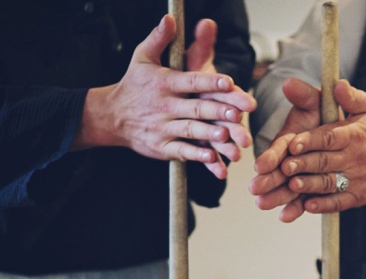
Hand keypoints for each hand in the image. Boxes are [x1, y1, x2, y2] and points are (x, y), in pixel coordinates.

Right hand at [72, 14, 254, 178]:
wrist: (111, 115)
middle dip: (217, 111)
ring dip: (208, 134)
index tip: (229, 82)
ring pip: (190, 130)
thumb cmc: (134, 83)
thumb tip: (170, 18)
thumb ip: (159, 39)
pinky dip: (196, 155)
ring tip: (226, 135)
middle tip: (238, 113)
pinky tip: (212, 157)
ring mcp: (163, 127)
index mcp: (165, 82)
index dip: (210, 83)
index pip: (191, 81)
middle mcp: (165, 105)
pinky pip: (181, 152)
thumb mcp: (142, 57)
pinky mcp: (162, 147)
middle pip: (195, 108)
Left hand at [249, 79, 365, 221]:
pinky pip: (339, 202)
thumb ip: (351, 96)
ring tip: (291, 186)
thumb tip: (336, 84)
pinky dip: (323, 205)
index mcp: (354, 134)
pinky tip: (307, 206)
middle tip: (283, 167)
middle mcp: (355, 158)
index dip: (310, 141)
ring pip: (329, 183)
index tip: (292, 144)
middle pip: (325, 162)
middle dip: (303, 165)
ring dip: (309, 186)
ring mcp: (357, 180)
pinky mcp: (358, 196)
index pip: (329, 137)